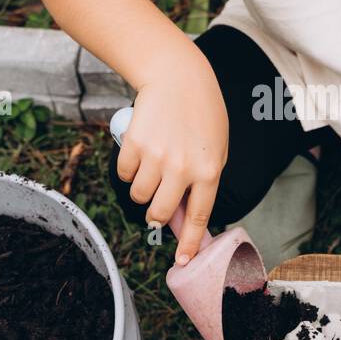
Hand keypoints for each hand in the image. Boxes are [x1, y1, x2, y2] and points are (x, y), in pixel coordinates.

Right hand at [115, 59, 227, 265]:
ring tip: (152, 166)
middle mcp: (182, 168)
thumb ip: (203, 182)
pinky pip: (124, 174)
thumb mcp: (216, 149)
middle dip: (156, 213)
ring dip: (142, 188)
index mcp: (209, 170)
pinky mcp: (134, 144)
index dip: (189, 243)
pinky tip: (141, 151)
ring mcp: (156, 157)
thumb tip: (183, 217)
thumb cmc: (201, 115)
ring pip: (139, 195)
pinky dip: (129, 169)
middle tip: (157, 202)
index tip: (183, 262)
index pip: (198, 217)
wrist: (177, 77)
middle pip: (159, 213)